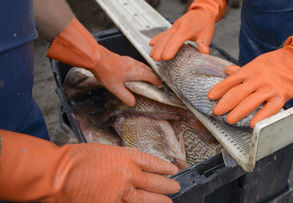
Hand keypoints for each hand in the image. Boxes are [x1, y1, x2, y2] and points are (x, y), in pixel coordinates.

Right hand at [54, 144, 179, 202]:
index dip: (164, 167)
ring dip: (159, 201)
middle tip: (175, 187)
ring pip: (146, 199)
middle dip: (167, 186)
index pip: (153, 163)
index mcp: (127, 158)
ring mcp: (121, 193)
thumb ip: (120, 160)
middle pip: (154, 182)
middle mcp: (129, 175)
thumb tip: (130, 168)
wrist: (58, 174)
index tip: (173, 170)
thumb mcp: (104, 152)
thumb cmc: (76, 159)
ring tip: (168, 202)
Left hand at [92, 45, 161, 105]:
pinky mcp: (125, 59)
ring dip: (146, 73)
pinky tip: (133, 74)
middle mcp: (136, 65)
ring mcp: (131, 60)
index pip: (153, 77)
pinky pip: (137, 64)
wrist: (97, 59)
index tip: (160, 87)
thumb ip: (126, 97)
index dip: (158, 83)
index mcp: (138, 72)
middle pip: (150, 71)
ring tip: (145, 80)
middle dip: (153, 78)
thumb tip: (133, 103)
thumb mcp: (116, 89)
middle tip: (153, 85)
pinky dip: (140, 69)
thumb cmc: (107, 72)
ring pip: (143, 67)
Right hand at [149, 0, 225, 60]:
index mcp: (187, 28)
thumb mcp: (207, 34)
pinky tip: (151, 44)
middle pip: (167, 38)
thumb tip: (204, 52)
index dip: (171, 48)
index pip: (177, 39)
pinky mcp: (173, 28)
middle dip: (160, 49)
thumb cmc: (205, 23)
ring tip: (152, 55)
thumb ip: (204, 43)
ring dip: (157, 46)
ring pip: (163, 36)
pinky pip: (163, 33)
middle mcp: (178, 26)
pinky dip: (157, 39)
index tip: (166, 57)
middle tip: (155, 59)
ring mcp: (174, 26)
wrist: (202, 10)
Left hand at [208, 36, 292, 127]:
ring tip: (229, 119)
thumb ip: (241, 70)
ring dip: (238, 112)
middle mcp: (256, 80)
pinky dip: (260, 116)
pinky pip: (269, 109)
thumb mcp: (256, 63)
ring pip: (250, 102)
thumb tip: (227, 71)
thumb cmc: (274, 64)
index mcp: (249, 71)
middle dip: (225, 103)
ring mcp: (268, 88)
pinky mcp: (280, 97)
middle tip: (216, 112)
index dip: (219, 89)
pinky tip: (252, 124)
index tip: (210, 97)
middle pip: (237, 93)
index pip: (230, 81)